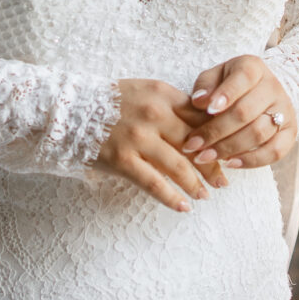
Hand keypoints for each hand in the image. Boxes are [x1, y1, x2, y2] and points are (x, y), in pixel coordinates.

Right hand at [94, 77, 230, 212]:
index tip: (227, 152)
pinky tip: (183, 207)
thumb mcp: (146, 91)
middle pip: (195, 144)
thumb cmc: (113, 102)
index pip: (200, 118)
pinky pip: (154, 183)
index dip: (218, 138)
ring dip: (196, 185)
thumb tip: (205, 127)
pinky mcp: (123, 160)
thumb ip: (173, 105)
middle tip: (224, 181)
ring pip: (178, 166)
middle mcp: (154, 115)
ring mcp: (138, 138)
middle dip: (212, 166)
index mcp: (163, 94)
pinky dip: (172, 198)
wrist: (71, 110)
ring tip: (205, 196)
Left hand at [180, 56, 297, 170]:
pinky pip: (275, 151)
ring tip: (205, 156)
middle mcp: (273, 87)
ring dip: (229, 148)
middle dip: (216, 131)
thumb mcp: (216, 76)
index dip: (226, 94)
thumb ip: (205, 85)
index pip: (243, 78)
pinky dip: (251, 160)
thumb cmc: (230, 84)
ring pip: (258, 133)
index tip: (208, 109)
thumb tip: (199, 102)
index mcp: (254, 68)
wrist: (262, 91)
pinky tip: (229, 163)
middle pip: (246, 112)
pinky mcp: (290, 133)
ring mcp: (284, 111)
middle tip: (193, 144)